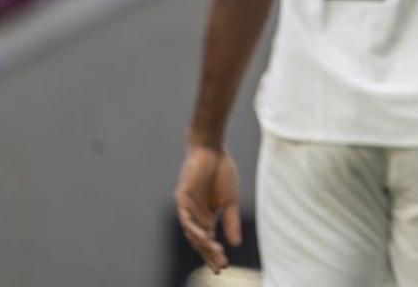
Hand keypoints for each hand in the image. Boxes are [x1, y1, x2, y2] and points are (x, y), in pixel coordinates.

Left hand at [174, 145, 241, 273]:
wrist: (213, 150)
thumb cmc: (222, 172)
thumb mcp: (230, 201)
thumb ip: (231, 222)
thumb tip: (236, 244)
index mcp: (206, 217)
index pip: (209, 241)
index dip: (214, 255)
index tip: (223, 268)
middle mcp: (194, 216)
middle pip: (200, 241)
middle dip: (210, 255)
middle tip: (220, 267)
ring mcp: (187, 208)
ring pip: (192, 233)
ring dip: (203, 244)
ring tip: (216, 253)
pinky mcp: (181, 198)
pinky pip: (185, 218)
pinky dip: (194, 228)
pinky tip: (204, 236)